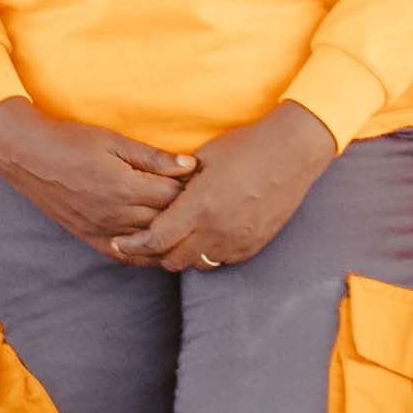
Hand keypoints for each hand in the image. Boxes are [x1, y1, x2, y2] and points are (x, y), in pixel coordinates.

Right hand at [0, 102, 191, 256]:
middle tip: (201, 199)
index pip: (175, 196)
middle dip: (186, 210)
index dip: (193, 187)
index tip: (203, 179)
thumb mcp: (114, 141)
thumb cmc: (72, 141)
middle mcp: (116, 215)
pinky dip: (148, 252)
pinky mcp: (92, 239)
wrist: (28, 157)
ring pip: (151, 242)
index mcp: (125, 187)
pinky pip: (128, 256)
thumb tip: (190, 165)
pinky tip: (160, 243)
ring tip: (186, 220)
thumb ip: (153, 158)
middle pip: (167, 221)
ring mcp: (103, 231)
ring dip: (170, 232)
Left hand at [128, 103, 337, 274]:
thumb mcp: (203, 158)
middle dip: (157, 252)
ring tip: (181, 236)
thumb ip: (176, 182)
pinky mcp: (253, 245)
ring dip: (184, 254)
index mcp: (199, 207)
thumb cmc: (245, 147)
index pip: (155, 240)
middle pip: (172, 260)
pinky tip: (209, 234)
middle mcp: (216, 231)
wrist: (292, 153)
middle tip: (150, 238)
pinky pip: (222, 260)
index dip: (133, 245)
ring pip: (197, 264)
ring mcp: (236, 241)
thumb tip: (155, 195)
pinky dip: (209, 252)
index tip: (120, 242)